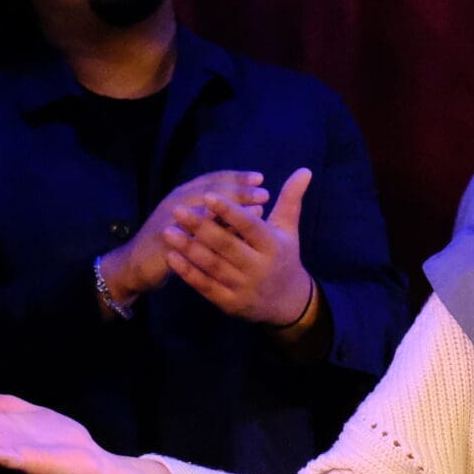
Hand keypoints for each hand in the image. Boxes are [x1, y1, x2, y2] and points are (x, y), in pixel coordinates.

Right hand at [102, 169, 271, 301]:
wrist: (135, 266)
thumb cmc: (170, 242)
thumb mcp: (190, 221)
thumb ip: (214, 211)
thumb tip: (248, 204)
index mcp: (183, 195)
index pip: (212, 180)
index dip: (236, 178)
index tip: (260, 178)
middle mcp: (176, 202)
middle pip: (210, 191)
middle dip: (239, 191)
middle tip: (264, 193)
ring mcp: (169, 221)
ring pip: (204, 211)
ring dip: (232, 210)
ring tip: (257, 211)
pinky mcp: (166, 243)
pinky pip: (193, 237)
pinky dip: (215, 236)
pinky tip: (234, 239)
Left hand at [165, 168, 317, 326]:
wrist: (288, 301)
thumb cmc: (284, 256)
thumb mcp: (288, 228)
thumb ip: (291, 199)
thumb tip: (305, 170)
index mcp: (273, 246)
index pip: (249, 226)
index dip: (229, 211)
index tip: (208, 195)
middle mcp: (259, 268)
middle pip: (226, 246)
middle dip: (200, 228)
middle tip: (177, 210)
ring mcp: (244, 288)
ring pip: (213, 266)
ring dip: (188, 249)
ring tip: (168, 231)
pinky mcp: (230, 303)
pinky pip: (206, 286)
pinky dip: (188, 273)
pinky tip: (172, 256)